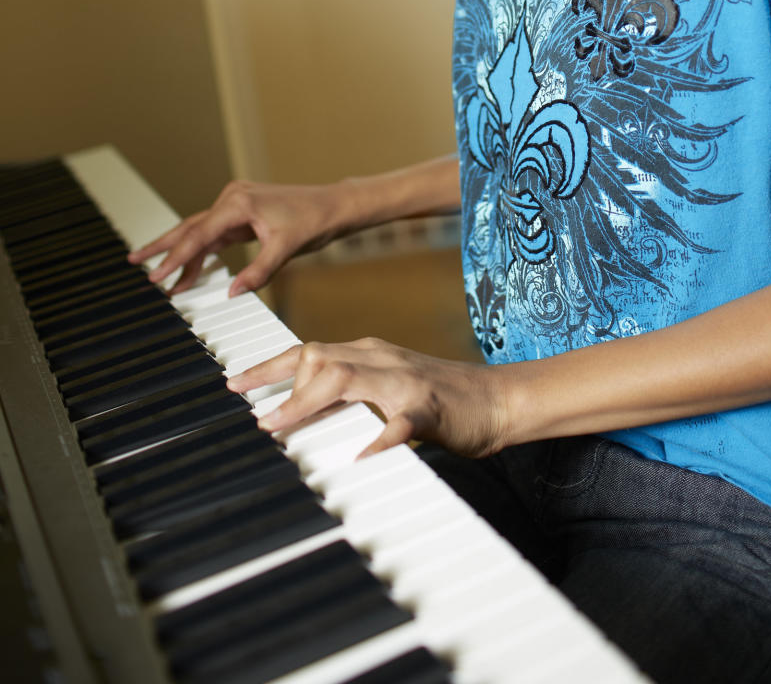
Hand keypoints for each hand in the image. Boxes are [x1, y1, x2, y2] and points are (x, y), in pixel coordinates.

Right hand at [127, 179, 355, 295]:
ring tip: (156, 273)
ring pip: (200, 231)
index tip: (155, 275)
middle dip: (162, 246)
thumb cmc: (314, 221)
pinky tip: (190, 271)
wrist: (333, 205)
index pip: (199, 235)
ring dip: (181, 252)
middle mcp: (233, 198)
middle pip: (190, 227)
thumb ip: (257, 272)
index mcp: (238, 203)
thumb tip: (231, 292)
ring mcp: (237, 204)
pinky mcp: (243, 212)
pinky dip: (202, 252)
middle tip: (134, 260)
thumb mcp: (285, 249)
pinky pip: (215, 234)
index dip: (175, 257)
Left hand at [228, 338, 507, 457]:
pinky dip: (377, 438)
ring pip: (347, 377)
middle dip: (278, 383)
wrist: (497, 399)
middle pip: (319, 358)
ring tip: (281, 428)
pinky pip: (400, 422)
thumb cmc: (439, 399)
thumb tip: (298, 413)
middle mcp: (383, 359)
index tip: (234, 383)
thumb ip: (349, 394)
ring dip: (308, 403)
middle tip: (255, 417)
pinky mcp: (430, 408)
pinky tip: (360, 457)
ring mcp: (406, 381)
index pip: (309, 351)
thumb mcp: (387, 388)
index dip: (268, 366)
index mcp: (370, 353)